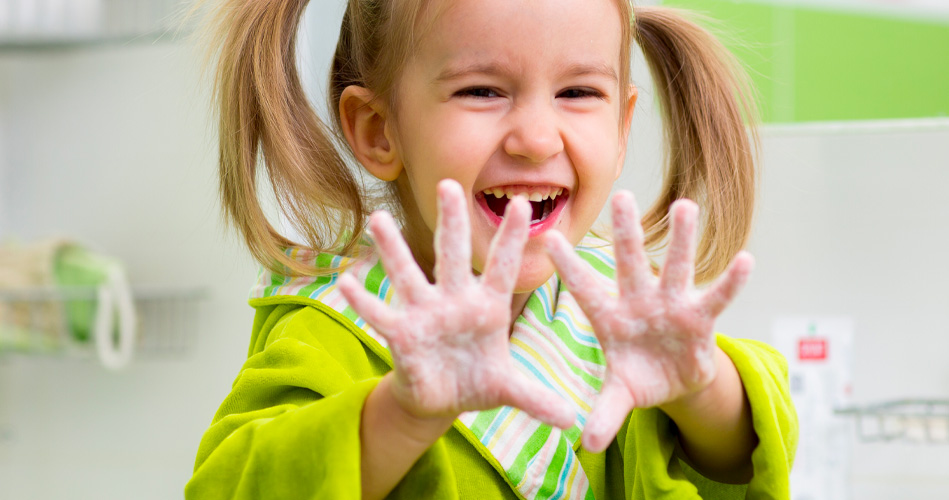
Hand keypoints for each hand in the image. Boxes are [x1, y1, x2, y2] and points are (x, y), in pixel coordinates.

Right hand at [339, 179, 574, 428]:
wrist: (441, 400)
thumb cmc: (477, 382)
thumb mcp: (508, 391)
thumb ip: (535, 398)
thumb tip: (571, 421)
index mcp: (487, 307)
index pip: (501, 266)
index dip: (510, 238)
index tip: (521, 204)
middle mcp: (454, 301)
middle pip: (451, 256)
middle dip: (451, 222)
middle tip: (448, 184)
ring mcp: (424, 314)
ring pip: (408, 275)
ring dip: (393, 250)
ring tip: (377, 220)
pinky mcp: (401, 335)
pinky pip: (380, 315)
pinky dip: (364, 300)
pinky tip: (346, 282)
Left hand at [544, 191, 753, 451]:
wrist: (673, 381)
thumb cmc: (638, 376)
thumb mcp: (619, 396)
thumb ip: (604, 413)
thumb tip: (585, 444)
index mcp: (610, 317)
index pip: (585, 288)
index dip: (568, 266)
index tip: (547, 237)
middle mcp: (639, 302)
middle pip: (631, 263)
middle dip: (626, 232)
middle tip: (621, 194)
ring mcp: (672, 306)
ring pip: (677, 267)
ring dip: (682, 240)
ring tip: (685, 206)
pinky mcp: (701, 319)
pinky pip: (717, 298)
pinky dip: (731, 282)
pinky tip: (747, 259)